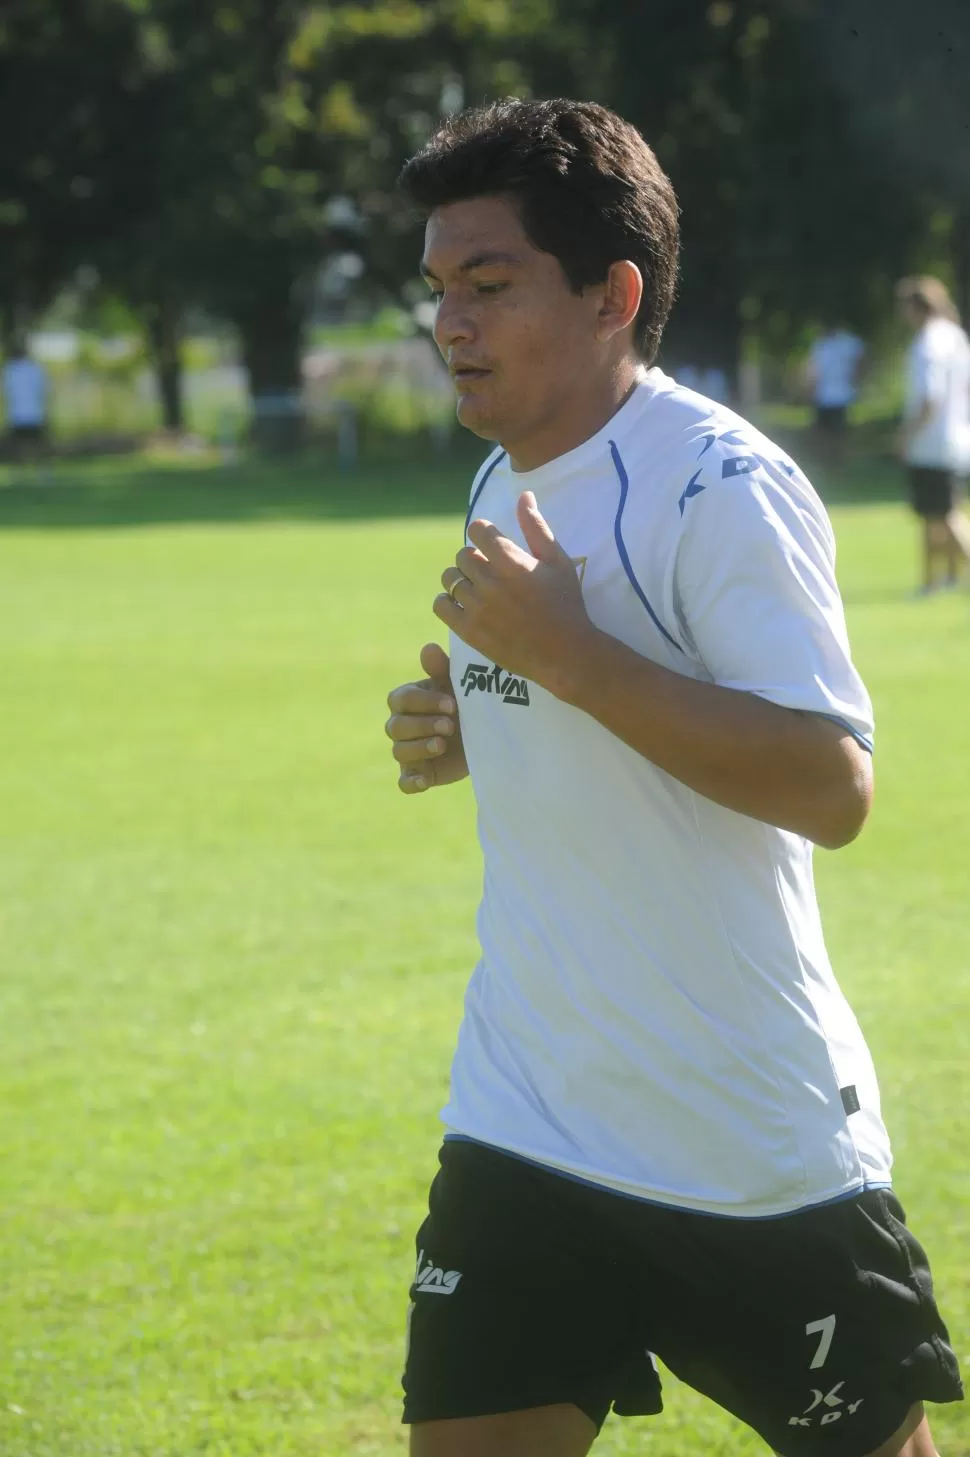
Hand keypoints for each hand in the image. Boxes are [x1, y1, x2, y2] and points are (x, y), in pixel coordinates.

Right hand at [385, 642, 467, 794]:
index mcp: (405, 700)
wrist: (484, 733)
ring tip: (443, 744)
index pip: (401, 699)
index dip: (424, 702)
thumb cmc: (466, 702)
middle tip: (451, 725)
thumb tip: (428, 648)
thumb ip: (441, 669)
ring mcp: (407, 751)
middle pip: (396, 727)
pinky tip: (425, 780)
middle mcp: (400, 725)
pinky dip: (412, 783)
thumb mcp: (457, 684)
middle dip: (423, 726)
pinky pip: (404, 783)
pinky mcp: (417, 774)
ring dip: (419, 748)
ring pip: (399, 752)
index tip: (452, 704)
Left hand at [433, 491, 592, 692]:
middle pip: (462, 554)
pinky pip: (441, 605)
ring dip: (461, 577)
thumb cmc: (566, 604)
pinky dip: (447, 600)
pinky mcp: (469, 631)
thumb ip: (537, 527)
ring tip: (478, 587)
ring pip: (449, 578)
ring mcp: (477, 608)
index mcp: (512, 562)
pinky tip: (464, 603)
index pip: (478, 531)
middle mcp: (491, 582)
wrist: (564, 653)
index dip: (484, 534)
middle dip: (475, 557)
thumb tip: (524, 495)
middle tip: (490, 570)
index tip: (493, 544)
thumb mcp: (558, 561)